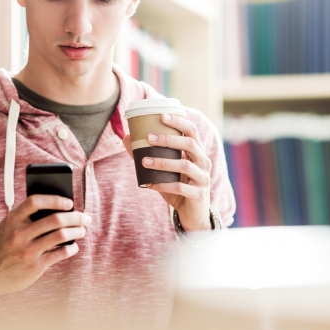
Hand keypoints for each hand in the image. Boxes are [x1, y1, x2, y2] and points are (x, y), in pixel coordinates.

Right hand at [0, 195, 90, 296]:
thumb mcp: (8, 226)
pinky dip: (72, 248)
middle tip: (85, 218)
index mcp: (13, 219)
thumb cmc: (3, 244)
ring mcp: (28, 251)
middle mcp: (20, 234)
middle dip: (76, 217)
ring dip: (77, 231)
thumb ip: (27, 216)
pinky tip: (73, 246)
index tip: (69, 203)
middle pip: (56, 219)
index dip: (55, 199)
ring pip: (62, 235)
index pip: (36, 201)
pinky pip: (61, 253)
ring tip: (82, 230)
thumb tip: (59, 206)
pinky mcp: (35, 266)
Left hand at [123, 113, 211, 231]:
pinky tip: (148, 184)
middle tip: (148, 138)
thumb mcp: (165, 169)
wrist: (193, 214)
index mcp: (197, 152)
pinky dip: (163, 184)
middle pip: (190, 144)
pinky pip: (180, 187)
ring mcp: (203, 178)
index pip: (192, 131)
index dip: (179, 122)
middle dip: (169, 139)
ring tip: (144, 161)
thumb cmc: (178, 186)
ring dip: (162, 162)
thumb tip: (126, 137)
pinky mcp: (198, 194)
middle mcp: (203, 162)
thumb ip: (148, 153)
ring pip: (184, 166)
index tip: (161, 115)